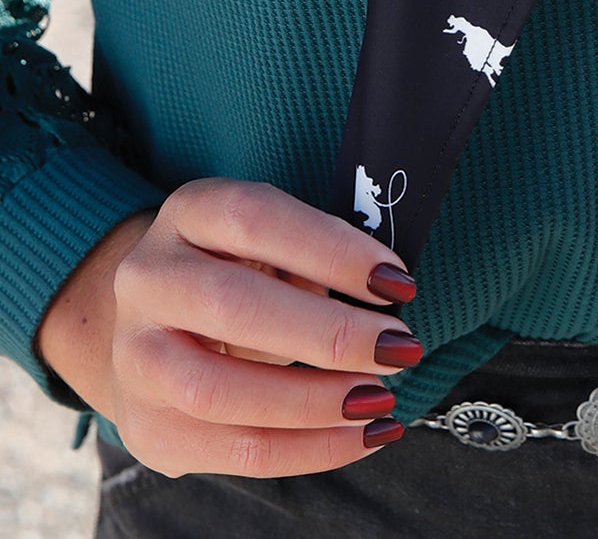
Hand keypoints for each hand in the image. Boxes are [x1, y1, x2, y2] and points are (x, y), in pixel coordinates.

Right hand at [36, 178, 419, 476]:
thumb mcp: (267, 243)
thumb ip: (310, 260)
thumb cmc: (237, 272)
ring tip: (378, 399)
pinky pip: (232, 450)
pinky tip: (358, 435)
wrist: (152, 326)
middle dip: (328, 333)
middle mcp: (148, 279)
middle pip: (234, 306)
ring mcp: (135, 357)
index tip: (395, 281)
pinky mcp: (148, 427)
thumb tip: (381, 295)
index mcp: (188, 213)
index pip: (255, 219)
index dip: (330, 249)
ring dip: (314, 401)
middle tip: (397, 347)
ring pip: (220, 390)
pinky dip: (307, 449)